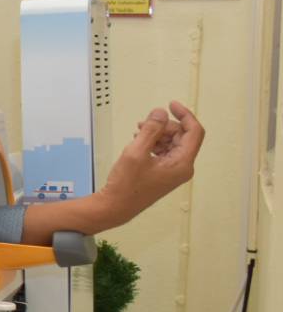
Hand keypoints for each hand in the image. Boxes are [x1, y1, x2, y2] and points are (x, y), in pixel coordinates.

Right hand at [96, 102, 203, 229]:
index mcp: (182, 163)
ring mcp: (174, 171)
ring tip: (138, 134)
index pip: (194, 132)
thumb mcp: (136, 151)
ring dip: (158, 134)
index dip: (185, 115)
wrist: (116, 206)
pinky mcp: (165, 173)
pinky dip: (154, 143)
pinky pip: (166, 151)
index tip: (171, 105)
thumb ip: (151, 129)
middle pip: (182, 136)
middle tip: (144, 125)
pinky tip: (140, 143)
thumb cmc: (126, 185)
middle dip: (165, 127)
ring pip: (173, 143)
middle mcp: (182, 167)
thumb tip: (161, 113)